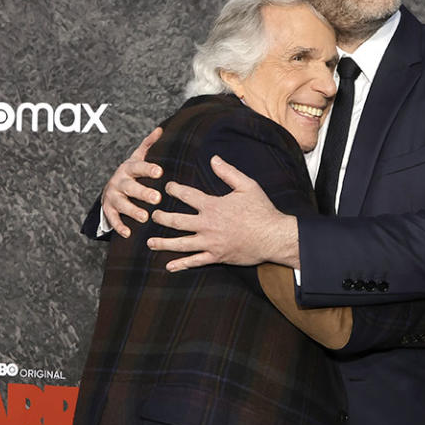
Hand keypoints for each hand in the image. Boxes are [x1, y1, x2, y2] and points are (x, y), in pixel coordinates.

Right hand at [101, 127, 163, 237]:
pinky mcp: (108, 210)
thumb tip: (161, 129)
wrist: (110, 188)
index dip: (148, 169)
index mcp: (129, 169)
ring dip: (132, 210)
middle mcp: (119, 181)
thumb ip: (148, 145)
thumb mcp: (137, 158)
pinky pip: (113, 218)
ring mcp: (113, 196)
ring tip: (144, 217)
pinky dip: (119, 226)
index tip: (159, 172)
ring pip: (122, 204)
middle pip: (130, 187)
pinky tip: (127, 232)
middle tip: (157, 198)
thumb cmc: (131, 174)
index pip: (138, 167)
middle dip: (143, 192)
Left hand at [147, 156, 299, 270]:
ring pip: (181, 244)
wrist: (274, 236)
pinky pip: (195, 262)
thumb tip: (213, 159)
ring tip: (150, 242)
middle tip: (153, 215)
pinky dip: (181, 265)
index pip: (186, 195)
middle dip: (162, 217)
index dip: (174, 190)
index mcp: (213, 206)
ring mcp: (210, 243)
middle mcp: (207, 225)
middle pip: (176, 221)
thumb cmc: (262, 210)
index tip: (167, 188)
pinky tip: (169, 266)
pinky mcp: (217, 257)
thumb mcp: (248, 186)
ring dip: (163, 243)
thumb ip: (228, 172)